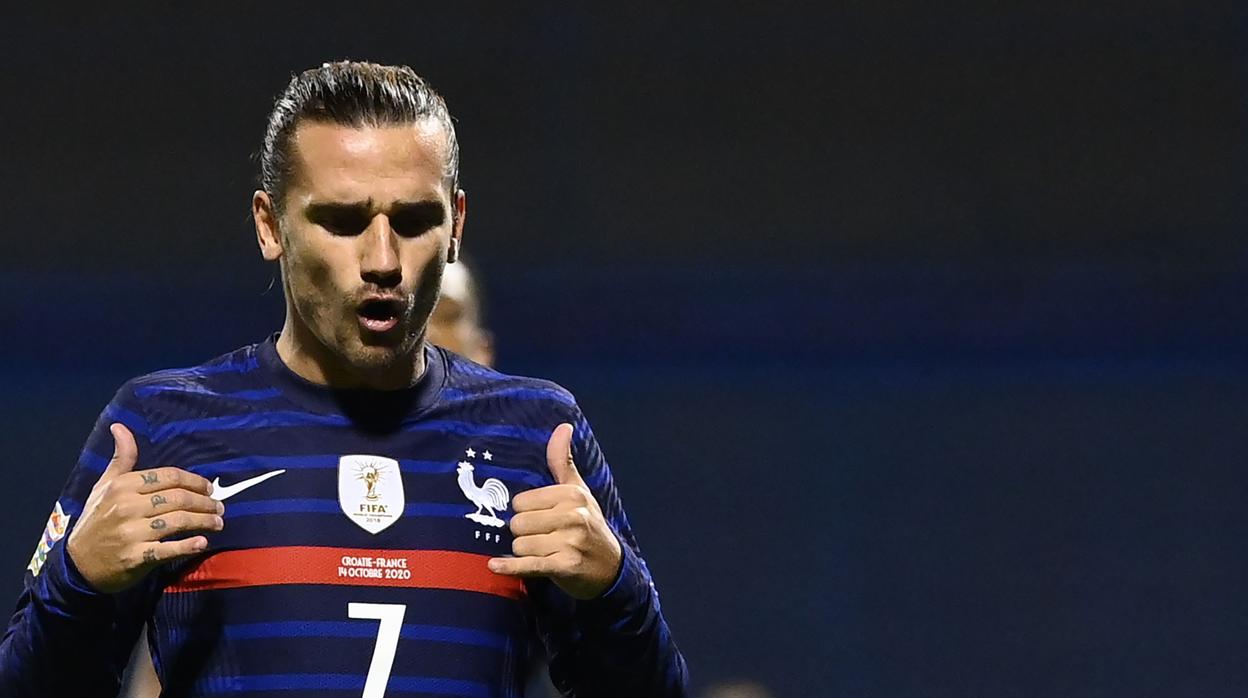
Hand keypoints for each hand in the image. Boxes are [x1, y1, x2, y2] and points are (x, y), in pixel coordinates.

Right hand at [66, 423, 223, 593]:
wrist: (78, 564)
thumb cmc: (96, 520)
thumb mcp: (104, 486)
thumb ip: (121, 458)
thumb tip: (120, 426)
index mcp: (123, 486)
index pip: (169, 476)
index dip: (194, 481)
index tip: (209, 488)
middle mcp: (127, 506)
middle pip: (178, 498)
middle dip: (205, 502)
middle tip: (220, 507)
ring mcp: (131, 533)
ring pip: (179, 521)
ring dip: (204, 521)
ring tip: (218, 523)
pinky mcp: (135, 557)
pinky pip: (168, 549)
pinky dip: (188, 546)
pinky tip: (202, 542)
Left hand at [488, 423, 622, 599]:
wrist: (611, 567)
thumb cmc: (589, 525)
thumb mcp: (578, 491)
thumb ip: (563, 461)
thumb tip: (563, 426)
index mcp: (572, 494)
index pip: (520, 502)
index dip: (525, 512)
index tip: (540, 518)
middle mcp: (572, 516)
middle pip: (517, 524)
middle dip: (524, 533)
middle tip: (542, 538)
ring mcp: (570, 542)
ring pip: (519, 545)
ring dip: (525, 552)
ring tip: (544, 552)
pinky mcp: (565, 566)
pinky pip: (527, 565)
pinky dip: (510, 567)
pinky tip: (495, 565)